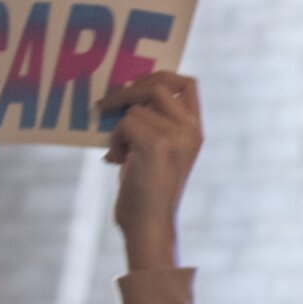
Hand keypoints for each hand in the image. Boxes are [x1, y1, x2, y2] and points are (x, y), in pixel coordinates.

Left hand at [100, 72, 202, 271]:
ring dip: (118, 129)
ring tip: (120, 155)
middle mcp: (190, 130)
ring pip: (135, 108)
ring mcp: (176, 136)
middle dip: (129, 90)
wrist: (150, 226)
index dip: (162, 76)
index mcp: (195, 132)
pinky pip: (125, 124)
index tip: (137, 84)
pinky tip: (117, 162)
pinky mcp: (156, 143)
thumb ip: (153, 126)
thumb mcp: (157, 154)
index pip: (188, 84)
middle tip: (107, 104)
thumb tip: (123, 98)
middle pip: (159, 84)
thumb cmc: (147, 194)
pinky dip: (115, 142)